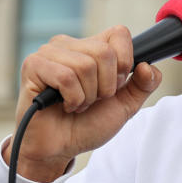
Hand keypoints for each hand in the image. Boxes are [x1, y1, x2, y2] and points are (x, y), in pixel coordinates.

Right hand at [5, 26, 161, 181]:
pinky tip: (62, 105)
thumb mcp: (124, 105)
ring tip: (76, 104)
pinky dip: (72, 99)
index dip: (124, 64)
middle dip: (105, 87)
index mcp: (91, 47)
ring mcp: (49, 53)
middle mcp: (69, 44)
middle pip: (105, 53)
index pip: (119, 34)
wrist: (60, 148)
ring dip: (87, 96)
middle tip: (91, 100)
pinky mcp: (33, 65)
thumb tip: (148, 66)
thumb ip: (143, 85)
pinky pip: (66, 77)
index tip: (113, 87)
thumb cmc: (87, 124)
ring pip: (86, 66)